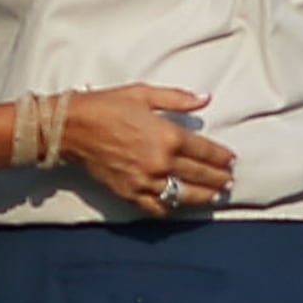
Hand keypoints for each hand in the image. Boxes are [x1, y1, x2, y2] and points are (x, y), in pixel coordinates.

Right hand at [59, 87, 235, 216]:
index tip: (231, 160)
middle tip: (229, 180)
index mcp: (168, 136)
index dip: (222, 157)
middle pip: (200, 175)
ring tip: (215, 196)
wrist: (72, 128)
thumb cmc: (106, 106)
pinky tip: (181, 206)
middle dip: (218, 178)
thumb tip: (205, 99)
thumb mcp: (144, 94)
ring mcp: (146, 181)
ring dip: (203, 197)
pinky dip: (172, 208)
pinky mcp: (130, 193)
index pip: (206, 151)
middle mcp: (160, 162)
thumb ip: (178, 99)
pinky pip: (157, 207)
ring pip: (184, 195)